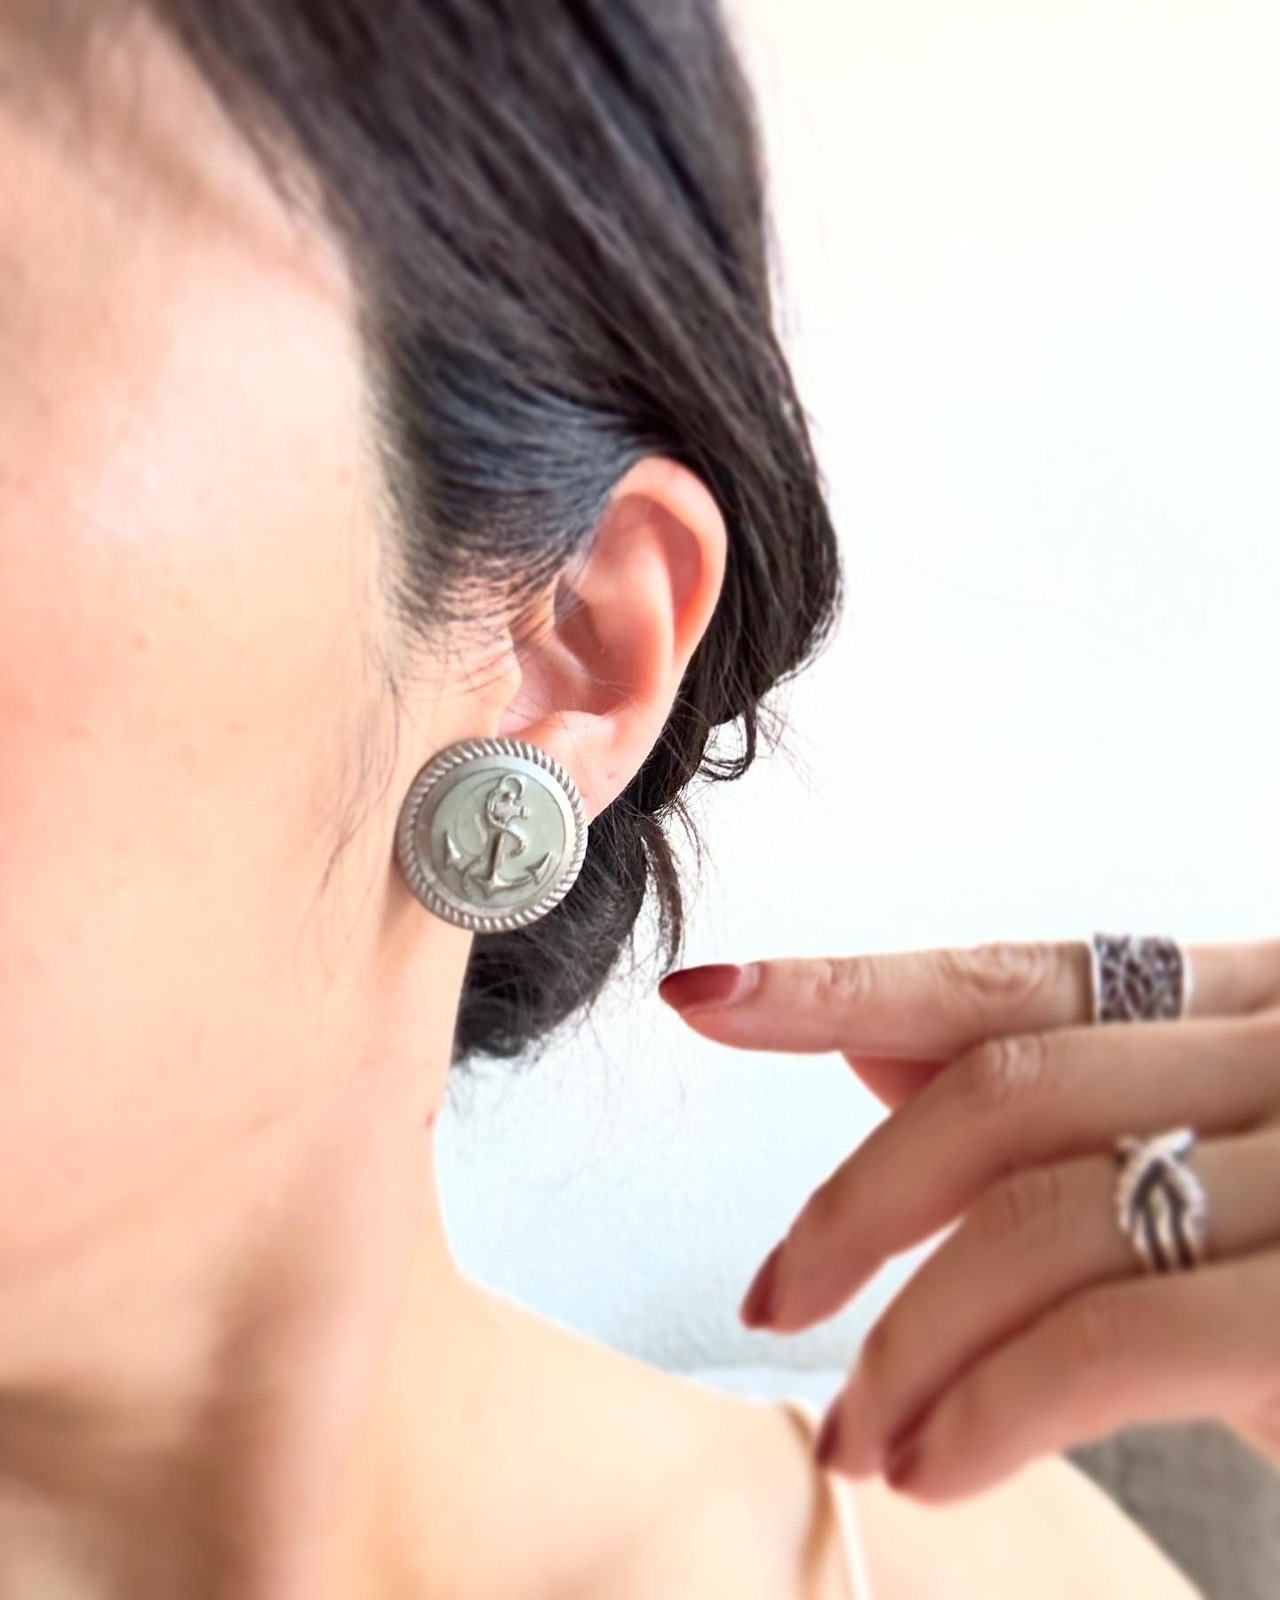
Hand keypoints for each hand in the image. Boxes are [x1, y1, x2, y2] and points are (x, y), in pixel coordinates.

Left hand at [658, 938, 1279, 1502]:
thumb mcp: (1242, 1171)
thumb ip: (1073, 1099)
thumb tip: (880, 1054)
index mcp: (1268, 1008)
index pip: (1024, 976)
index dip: (849, 984)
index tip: (707, 994)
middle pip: (1004, 1087)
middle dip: (857, 1201)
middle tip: (772, 1298)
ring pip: (1037, 1209)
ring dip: (910, 1333)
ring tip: (863, 1433)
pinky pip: (1106, 1332)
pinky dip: (989, 1404)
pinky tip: (940, 1461)